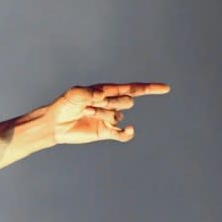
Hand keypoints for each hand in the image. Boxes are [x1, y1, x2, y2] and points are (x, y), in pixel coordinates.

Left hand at [47, 82, 169, 143]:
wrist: (55, 124)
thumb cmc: (64, 105)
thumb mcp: (73, 94)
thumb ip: (87, 93)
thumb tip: (102, 96)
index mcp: (107, 91)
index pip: (133, 89)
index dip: (149, 88)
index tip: (166, 88)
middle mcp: (111, 103)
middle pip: (126, 101)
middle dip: (110, 103)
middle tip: (88, 105)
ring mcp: (109, 118)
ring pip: (118, 116)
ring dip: (102, 114)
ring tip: (86, 113)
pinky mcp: (105, 131)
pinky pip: (121, 134)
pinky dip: (127, 133)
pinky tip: (129, 130)